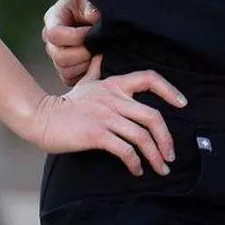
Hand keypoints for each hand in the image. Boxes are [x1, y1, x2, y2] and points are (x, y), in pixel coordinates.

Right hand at [28, 55, 187, 175]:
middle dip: (166, 139)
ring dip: (154, 156)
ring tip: (159, 168)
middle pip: (152, 116)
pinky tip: (136, 170)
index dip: (169, 90)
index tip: (182, 103)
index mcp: (115, 84)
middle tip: (170, 156)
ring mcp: (106, 116)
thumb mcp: (85, 83)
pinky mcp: (96, 134)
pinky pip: (125, 149)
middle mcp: (114, 98)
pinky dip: (135, 162)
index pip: (149, 78)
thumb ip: (96, 70)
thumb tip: (100, 55)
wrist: (42, 118)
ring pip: (141, 136)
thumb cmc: (66, 103)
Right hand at [43, 0, 97, 85]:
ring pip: (65, 70)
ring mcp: (57, 55)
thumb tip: (93, 22)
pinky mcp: (66, 68)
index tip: (91, 31)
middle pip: (59, 56)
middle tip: (98, 46)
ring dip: (85, 64)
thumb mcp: (91, 0)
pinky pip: (71, 79)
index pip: (54, 35)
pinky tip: (97, 63)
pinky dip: (85, 74)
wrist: (102, 14)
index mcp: (54, 18)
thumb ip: (91, 10)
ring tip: (98, 53)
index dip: (75, 36)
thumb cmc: (95, 3)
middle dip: (83, 53)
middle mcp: (51, 39)